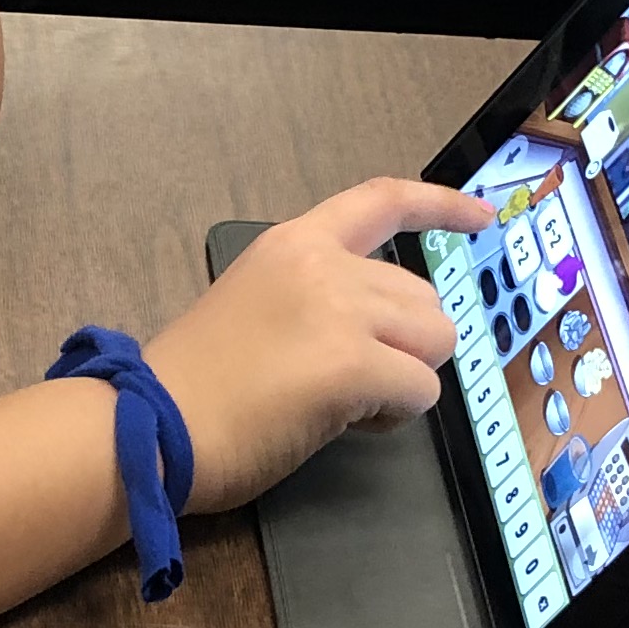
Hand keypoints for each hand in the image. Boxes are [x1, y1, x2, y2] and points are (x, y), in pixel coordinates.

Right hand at [144, 179, 485, 514]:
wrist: (147, 427)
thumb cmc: (187, 388)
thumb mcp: (252, 306)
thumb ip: (312, 299)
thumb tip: (374, 331)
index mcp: (292, 245)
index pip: (382, 200)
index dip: (441, 206)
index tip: (481, 217)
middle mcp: (322, 266)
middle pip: (424, 297)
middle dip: (406, 346)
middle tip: (351, 381)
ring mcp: (339, 311)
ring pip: (434, 341)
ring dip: (403, 378)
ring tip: (345, 402)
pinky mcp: (352, 364)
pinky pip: (420, 390)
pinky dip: (395, 416)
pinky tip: (344, 423)